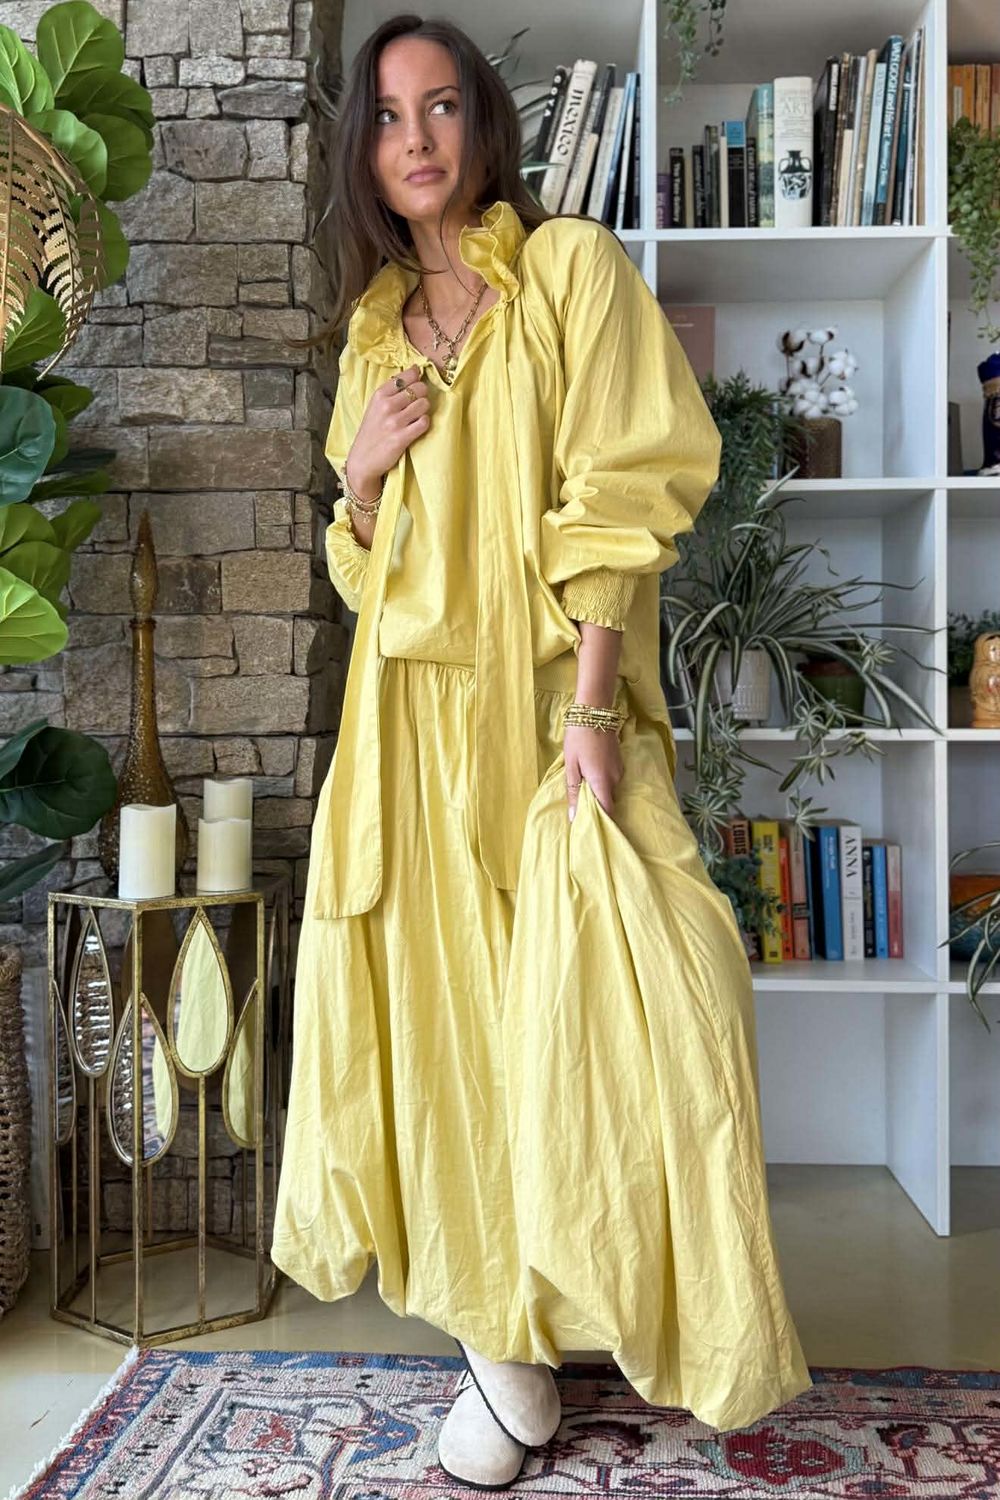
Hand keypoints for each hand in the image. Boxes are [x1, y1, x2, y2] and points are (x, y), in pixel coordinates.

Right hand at [345, 364, 429, 496]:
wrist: (363, 460)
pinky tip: (418, 427)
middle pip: (419, 388)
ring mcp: (394, 422)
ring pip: (424, 404)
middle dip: (423, 395)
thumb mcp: (375, 407)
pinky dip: (424, 423)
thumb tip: (415, 371)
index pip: (406, 376)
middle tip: (418, 403)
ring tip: (417, 416)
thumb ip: (392, 392)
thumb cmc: (372, 432)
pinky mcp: (402, 438)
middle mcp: (386, 406)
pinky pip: (424, 422)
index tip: (417, 381)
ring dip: (424, 410)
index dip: (417, 377)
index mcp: (379, 395)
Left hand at [563, 724, 623, 822]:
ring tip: (582, 784)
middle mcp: (615, 778)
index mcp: (602, 781)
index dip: (600, 820)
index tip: (589, 825)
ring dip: (598, 790)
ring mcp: (619, 769)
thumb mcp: (571, 765)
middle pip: (608, 800)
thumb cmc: (578, 738)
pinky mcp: (619, 762)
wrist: (594, 711)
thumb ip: (573, 792)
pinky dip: (602, 781)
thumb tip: (574, 817)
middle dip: (596, 805)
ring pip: (609, 789)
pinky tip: (590, 772)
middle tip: (580, 804)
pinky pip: (611, 778)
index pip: (607, 811)